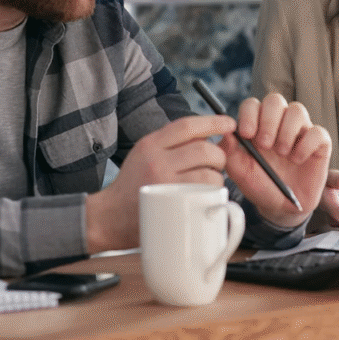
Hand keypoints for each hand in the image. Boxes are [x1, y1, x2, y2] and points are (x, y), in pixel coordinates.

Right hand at [86, 114, 235, 253]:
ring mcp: (164, 182)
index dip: (213, 122)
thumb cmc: (132, 186)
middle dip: (219, 155)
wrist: (109, 217)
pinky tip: (206, 196)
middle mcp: (156, 159)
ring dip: (217, 177)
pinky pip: (204, 192)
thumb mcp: (143, 155)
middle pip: (203, 149)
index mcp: (150, 144)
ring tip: (209, 183)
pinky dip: (212, 193)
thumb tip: (206, 138)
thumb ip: (168, 145)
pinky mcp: (171, 203)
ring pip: (209, 172)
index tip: (229, 123)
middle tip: (217, 164)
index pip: (187, 125)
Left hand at [221, 93, 330, 228]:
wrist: (282, 207)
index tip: (247, 134)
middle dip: (268, 120)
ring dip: (287, 132)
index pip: (252, 105)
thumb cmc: (260, 185)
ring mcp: (300, 131)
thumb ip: (230, 152)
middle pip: (275, 100)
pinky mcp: (319, 143)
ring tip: (282, 154)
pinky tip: (297, 160)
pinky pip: (318, 132)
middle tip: (265, 144)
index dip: (249, 114)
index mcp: (257, 125)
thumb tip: (226, 133)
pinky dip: (306, 145)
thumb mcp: (240, 172)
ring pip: (297, 110)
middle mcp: (279, 123)